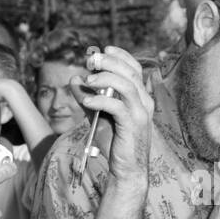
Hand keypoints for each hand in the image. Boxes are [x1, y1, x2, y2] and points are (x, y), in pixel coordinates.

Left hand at [68, 47, 152, 185]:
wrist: (127, 169)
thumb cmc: (116, 142)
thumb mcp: (98, 116)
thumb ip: (87, 97)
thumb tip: (74, 79)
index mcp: (140, 97)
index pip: (134, 67)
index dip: (120, 55)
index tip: (103, 49)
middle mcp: (144, 101)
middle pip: (130, 71)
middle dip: (109, 62)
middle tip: (90, 61)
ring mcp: (141, 113)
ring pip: (126, 85)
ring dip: (105, 79)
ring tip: (87, 82)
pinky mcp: (133, 125)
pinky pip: (118, 107)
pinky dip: (101, 101)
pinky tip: (87, 102)